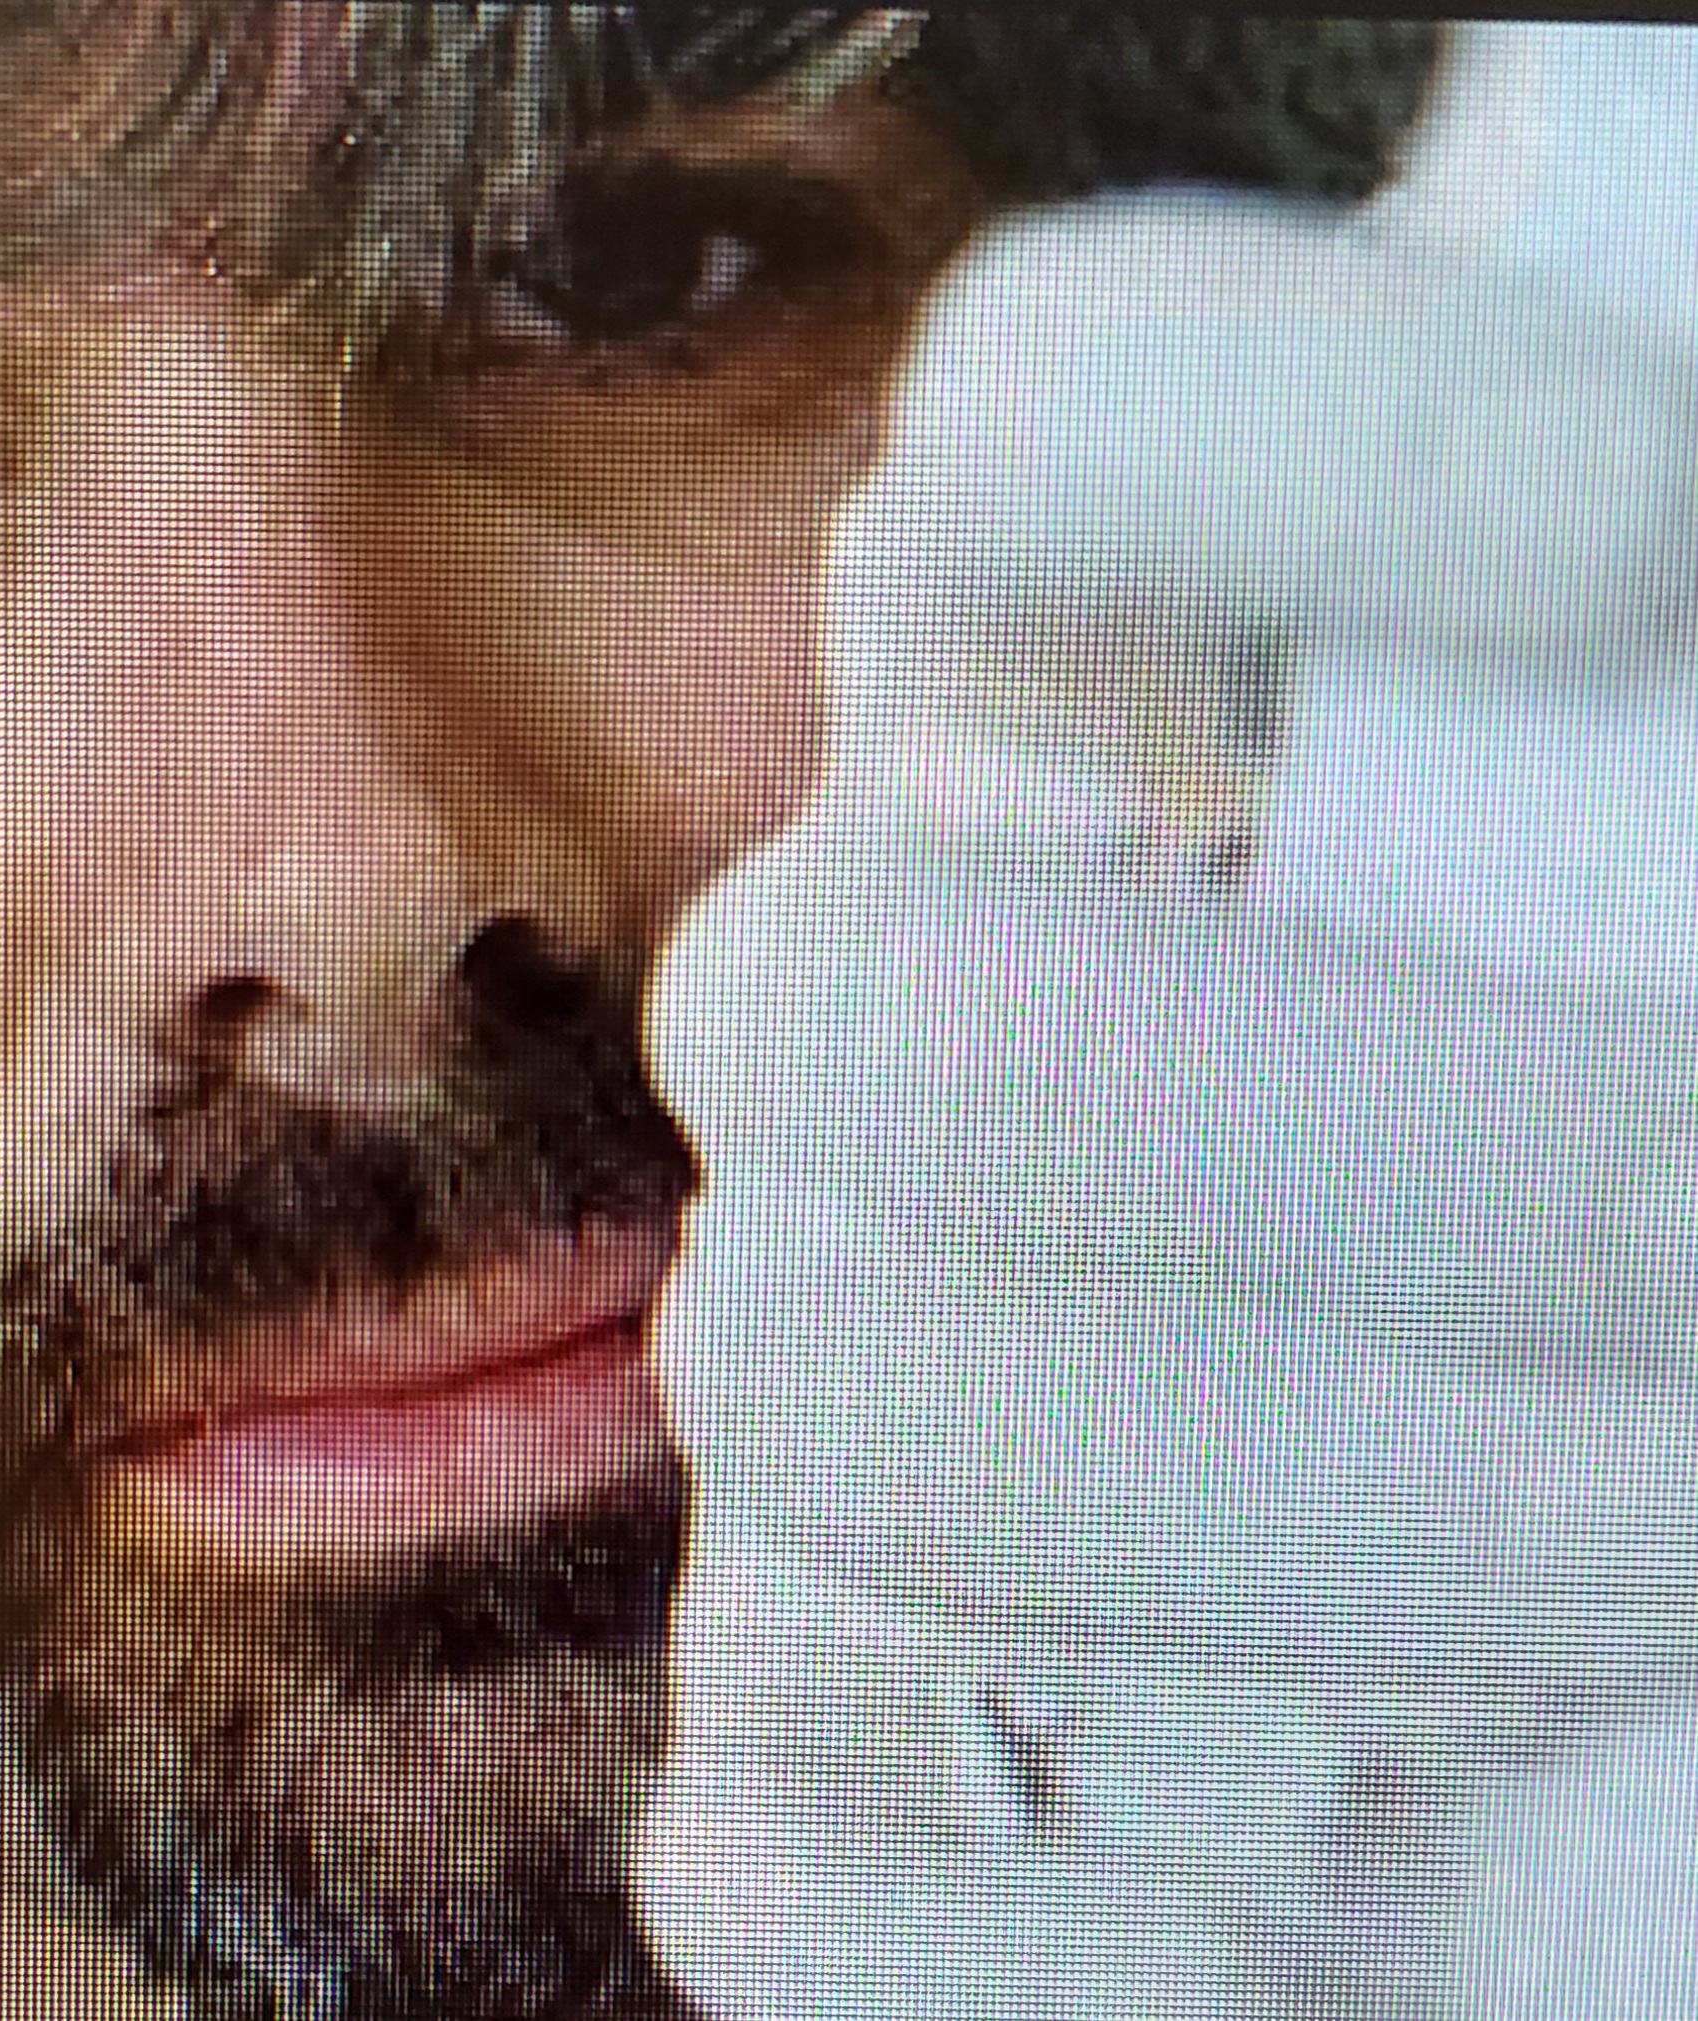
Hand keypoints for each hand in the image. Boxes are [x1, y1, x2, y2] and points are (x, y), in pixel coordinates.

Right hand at [628, 186, 1697, 2019]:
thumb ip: (1646, 842)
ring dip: (1261, 1519)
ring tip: (1633, 1590)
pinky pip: (770, 1849)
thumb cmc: (1689, 1220)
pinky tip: (1264, 1920)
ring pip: (807, 1393)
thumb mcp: (1688, 910)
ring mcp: (841, 1370)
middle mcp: (917, 1001)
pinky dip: (976, 1940)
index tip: (1627, 524)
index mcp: (1150, 713)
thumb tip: (1549, 1026)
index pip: (1057, 433)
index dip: (1267, 438)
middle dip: (1332, 1149)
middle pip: (857, 996)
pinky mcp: (823, 1747)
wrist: (1631, 1506)